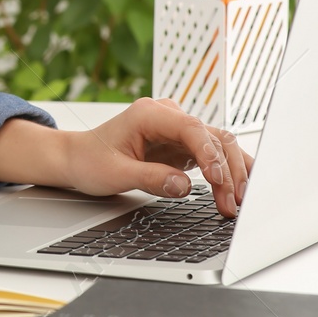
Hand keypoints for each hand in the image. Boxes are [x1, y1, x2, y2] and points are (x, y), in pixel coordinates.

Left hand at [0, 97, 251, 216]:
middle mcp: (167, 116)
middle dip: (227, 169)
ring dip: (231, 172)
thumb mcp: (116, 174)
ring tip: (236, 202)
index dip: (209, 154)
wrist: (79, 158)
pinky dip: (226, 171)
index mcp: (149, 114)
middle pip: (211, 136)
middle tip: (231, 202)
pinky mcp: (182, 145)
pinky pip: (212, 154)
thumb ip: (150, 178)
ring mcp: (177, 130)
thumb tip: (184, 186)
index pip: (191, 128)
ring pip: (218, 144)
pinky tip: (238, 188)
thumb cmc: (91, 160)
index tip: (218, 180)